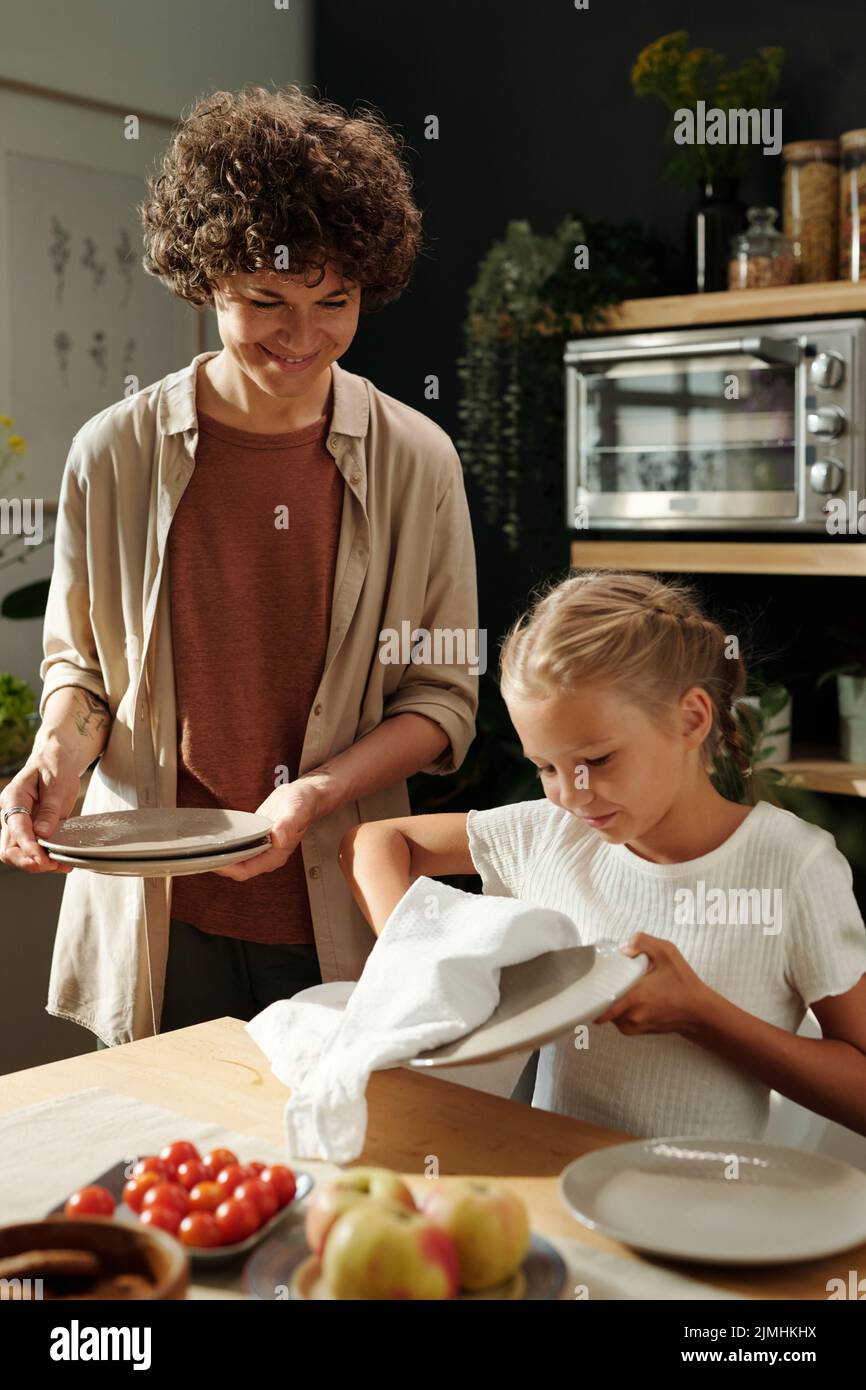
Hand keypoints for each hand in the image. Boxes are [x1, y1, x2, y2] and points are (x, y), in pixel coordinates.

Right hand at [0, 754, 80, 874]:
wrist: (55, 762)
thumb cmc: (55, 767)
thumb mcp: (57, 783)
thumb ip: (50, 808)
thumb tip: (43, 833)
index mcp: (14, 797)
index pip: (16, 828)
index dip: (28, 847)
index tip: (42, 859)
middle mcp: (10, 813)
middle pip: (8, 848)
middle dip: (27, 861)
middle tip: (52, 865)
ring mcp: (18, 824)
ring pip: (17, 853)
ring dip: (35, 864)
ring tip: (61, 866)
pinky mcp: (29, 831)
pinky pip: (30, 850)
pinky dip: (43, 859)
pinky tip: (60, 863)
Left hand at [213, 778, 325, 880]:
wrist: (305, 795)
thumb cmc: (303, 803)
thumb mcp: (296, 810)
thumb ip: (287, 825)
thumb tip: (278, 838)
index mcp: (276, 854)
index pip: (246, 871)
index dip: (228, 869)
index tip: (213, 862)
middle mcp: (267, 854)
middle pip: (237, 869)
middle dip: (219, 865)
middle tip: (200, 856)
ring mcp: (261, 847)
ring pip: (236, 860)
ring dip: (221, 857)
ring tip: (202, 851)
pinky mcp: (256, 838)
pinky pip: (238, 848)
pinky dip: (226, 847)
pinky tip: (215, 841)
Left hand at [592, 933, 711, 1036]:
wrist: (699, 1012)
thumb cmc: (683, 983)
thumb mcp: (667, 953)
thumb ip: (643, 942)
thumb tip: (622, 948)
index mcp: (634, 997)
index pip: (600, 1003)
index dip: (591, 992)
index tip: (590, 980)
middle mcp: (630, 1016)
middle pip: (600, 1005)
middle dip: (600, 992)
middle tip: (605, 978)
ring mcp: (632, 1026)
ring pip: (607, 1013)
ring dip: (610, 1000)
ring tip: (620, 986)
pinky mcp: (635, 1031)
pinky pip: (617, 1019)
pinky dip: (618, 1009)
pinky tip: (628, 997)